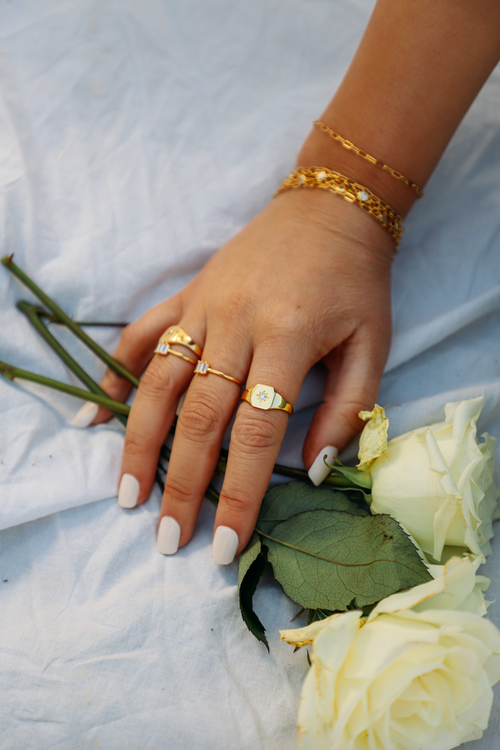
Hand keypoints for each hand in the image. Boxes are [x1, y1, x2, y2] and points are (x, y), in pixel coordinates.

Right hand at [92, 188, 392, 562]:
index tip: (224, 545)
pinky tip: (99, 416)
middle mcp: (234, 324)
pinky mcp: (186, 293)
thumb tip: (311, 471)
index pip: (255, 431)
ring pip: (159, 382)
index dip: (238, 492)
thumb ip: (347, 410)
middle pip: (198, 416)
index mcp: (286, 338)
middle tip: (167, 538)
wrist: (328, 210)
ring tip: (127, 494)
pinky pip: (141, 335)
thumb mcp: (372, 344)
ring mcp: (202, 306)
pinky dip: (116, 375)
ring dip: (139, 442)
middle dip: (181, 483)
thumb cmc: (355, 283)